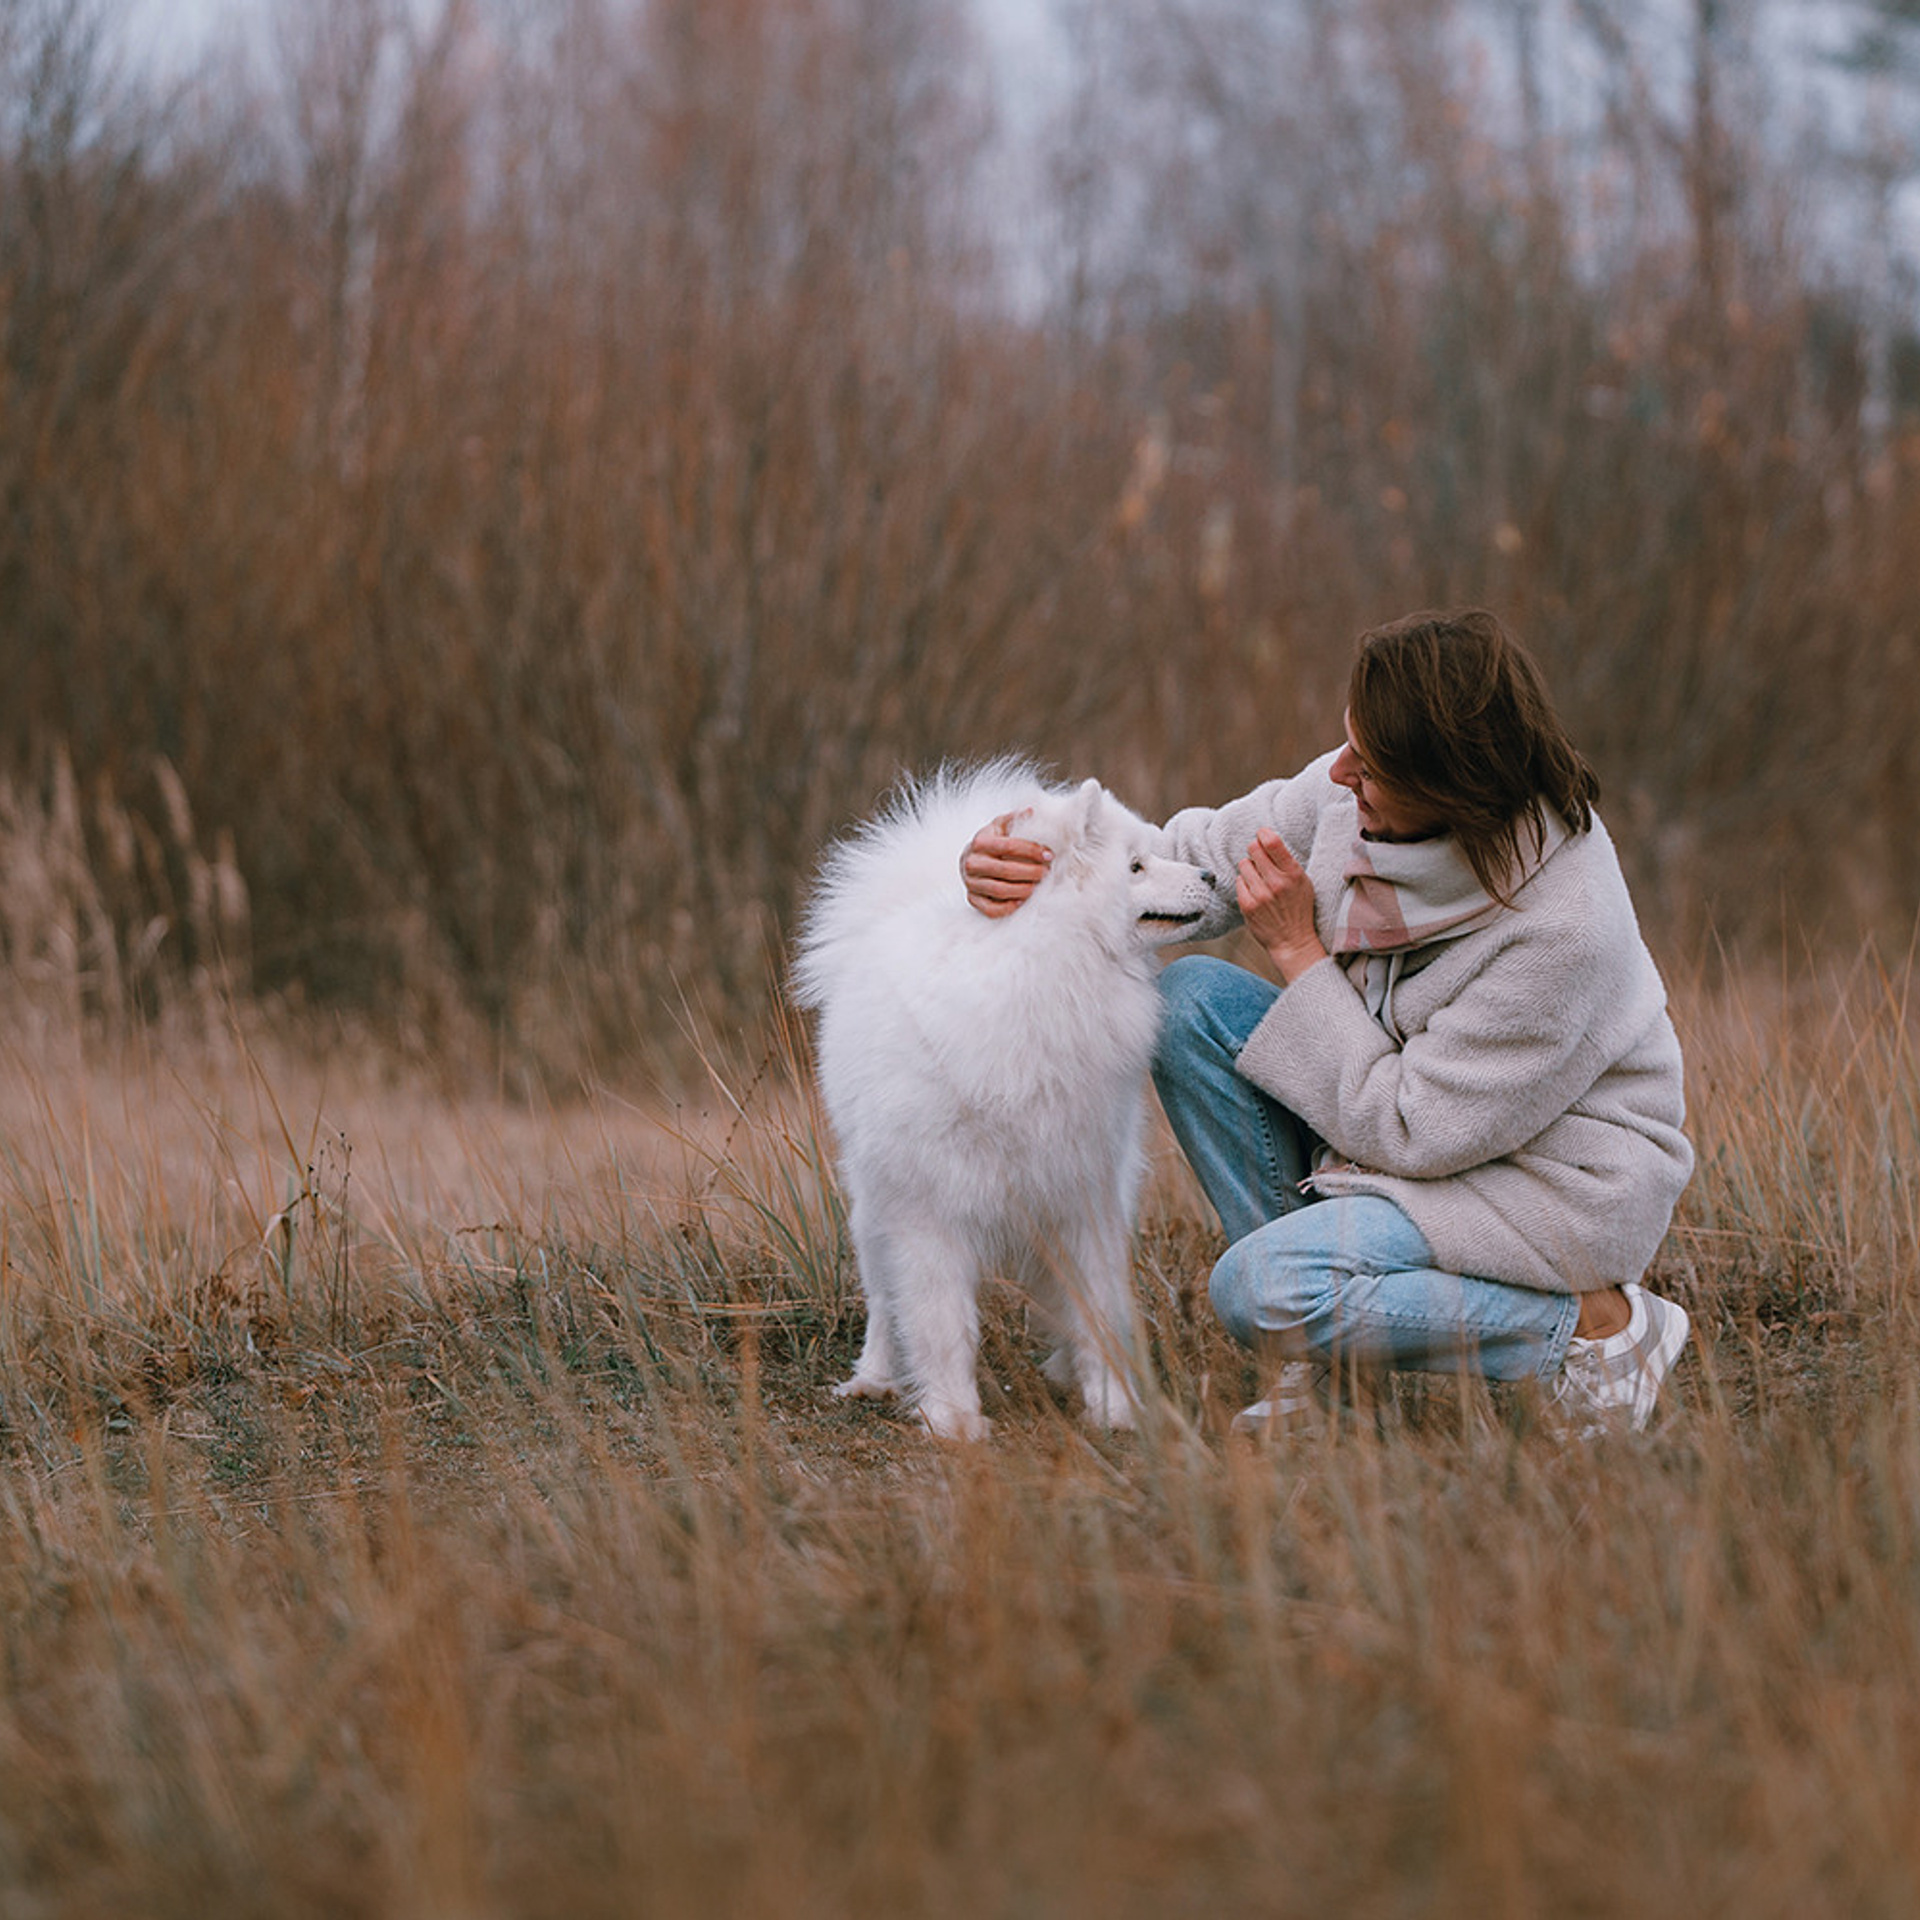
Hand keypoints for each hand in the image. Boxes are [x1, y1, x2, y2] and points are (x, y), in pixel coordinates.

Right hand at [961, 812, 1050, 917]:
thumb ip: (1015, 818)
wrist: (970, 859)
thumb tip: (1032, 811)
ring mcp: (970, 882)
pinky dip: (1008, 907)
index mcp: (980, 842)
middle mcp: (971, 862)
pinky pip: (990, 909)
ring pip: (999, 890)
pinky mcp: (972, 899)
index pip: (1009, 846)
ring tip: (1038, 886)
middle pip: (1005, 870)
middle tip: (1047, 872)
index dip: (1031, 850)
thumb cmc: (991, 841)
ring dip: (1023, 890)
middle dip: (1030, 872)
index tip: (1048, 854)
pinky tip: (1022, 901)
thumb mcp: (1000, 826)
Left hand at [1236, 828, 1326, 982]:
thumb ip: (1287, 863)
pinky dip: (1245, 884)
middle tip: (1260, 859)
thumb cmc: (1299, 909)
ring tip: (1260, 880)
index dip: (1263, 834)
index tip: (1262, 834)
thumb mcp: (1303, 883)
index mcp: (1293, 874)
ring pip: (1244, 864)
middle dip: (1255, 850)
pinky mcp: (1247, 905)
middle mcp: (1276, 883)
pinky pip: (1239, 881)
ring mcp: (1260, 895)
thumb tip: (1266, 840)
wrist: (1293, 941)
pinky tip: (1255, 892)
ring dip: (1250, 868)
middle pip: (1253, 849)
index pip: (1272, 843)